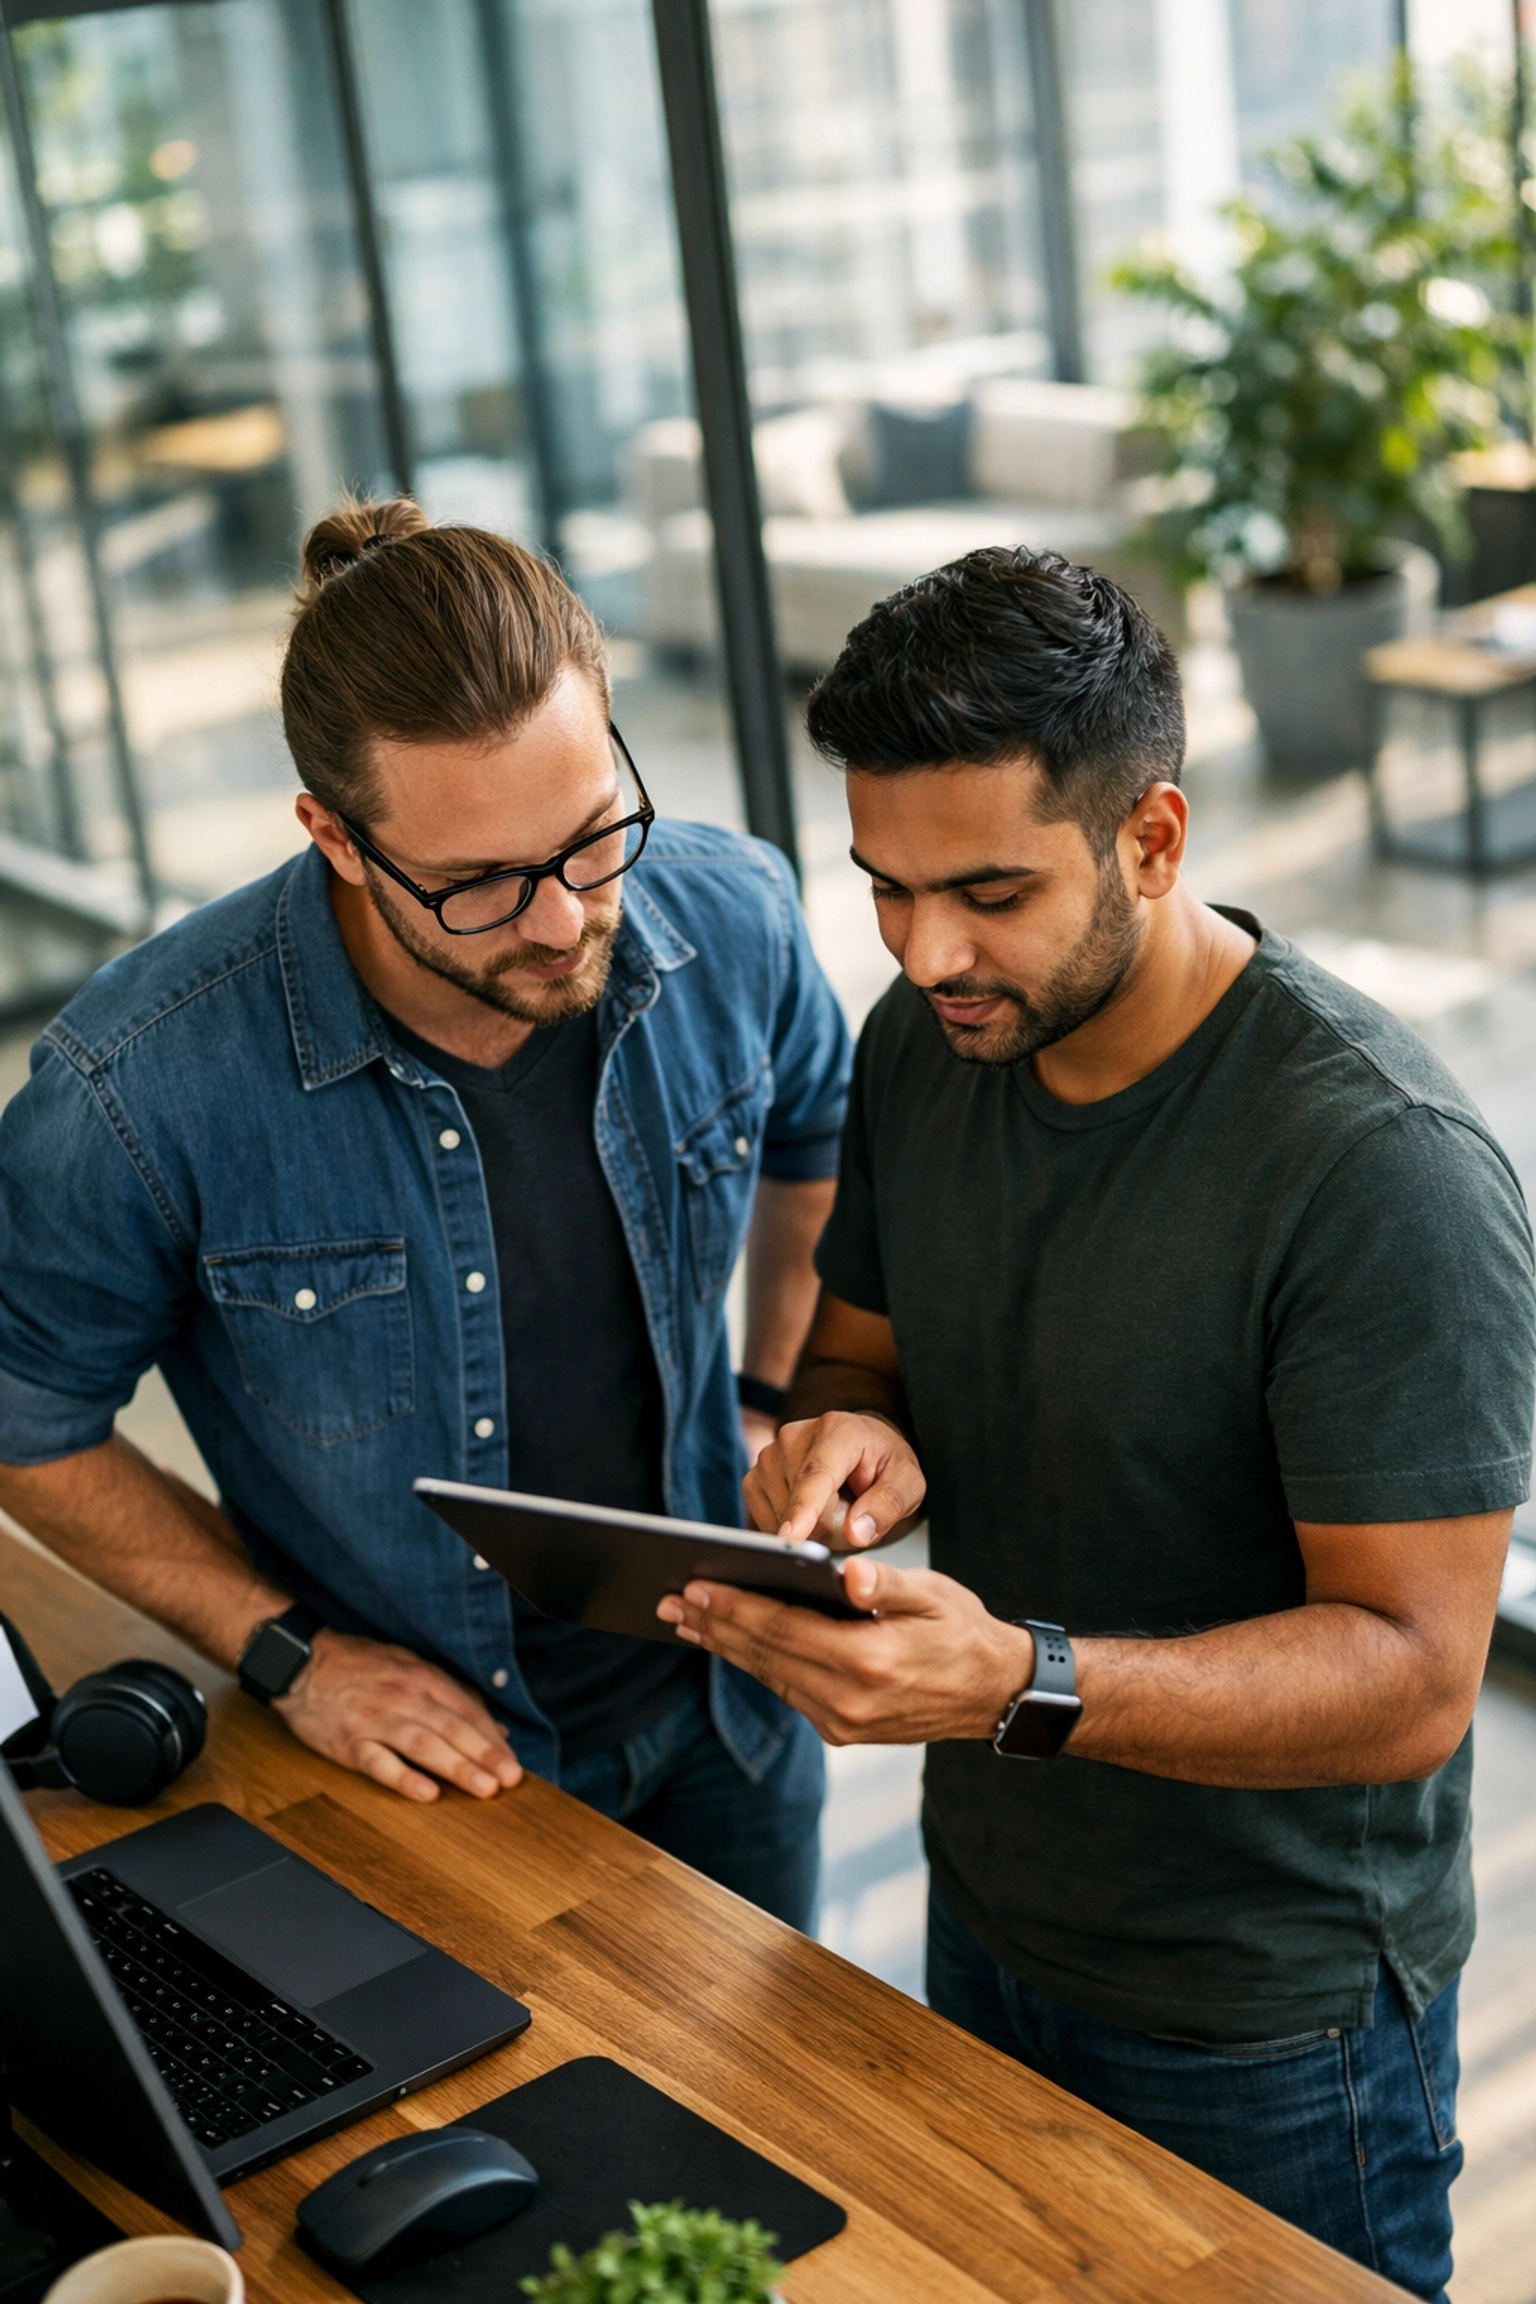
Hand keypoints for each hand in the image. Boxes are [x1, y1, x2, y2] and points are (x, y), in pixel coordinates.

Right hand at [276, 1630, 523, 1802]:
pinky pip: (379, 1762)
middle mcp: (404, 1697)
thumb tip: (495, 1728)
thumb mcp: (410, 1666)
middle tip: (510, 1780)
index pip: (467, 1711)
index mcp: (422, 1677)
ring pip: (424, 1745)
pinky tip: (427, 1793)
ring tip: (483, 1789)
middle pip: (452, 1728)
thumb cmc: (360, 1666)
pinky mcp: (348, 1742)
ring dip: (457, 1767)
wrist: (302, 1662)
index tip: (513, 1763)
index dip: (493, 1739)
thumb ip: (452, 1697)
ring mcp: (376, 1720)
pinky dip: (404, 1778)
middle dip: (485, 1756)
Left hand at [656, 1555, 1031, 1745]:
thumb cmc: (963, 1631)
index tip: (695, 1585)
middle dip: (714, 1625)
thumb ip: (886, 1583)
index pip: (782, 1629)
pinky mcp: (843, 1732)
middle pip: (764, 1656)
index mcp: (868, 1661)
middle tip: (670, 1600)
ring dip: (726, 1647)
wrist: (994, 1694)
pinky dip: (757, 1665)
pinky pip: (788, 1691)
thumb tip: (847, 1573)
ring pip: (770, 1677)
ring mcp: (844, 1723)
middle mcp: (848, 1701)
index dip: (735, 1606)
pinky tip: (733, 1644)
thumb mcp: (933, 1594)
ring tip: (689, 1620)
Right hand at [743, 1411, 925, 1548]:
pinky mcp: (753, 1477)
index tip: (791, 1537)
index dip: (804, 1507)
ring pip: (783, 1518)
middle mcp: (794, 1436)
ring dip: (810, 1528)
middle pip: (803, 1505)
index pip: (818, 1473)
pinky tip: (809, 1513)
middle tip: (852, 1510)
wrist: (861, 1451)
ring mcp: (769, 1456)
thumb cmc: (884, 1467)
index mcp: (839, 1430)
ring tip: (832, 1506)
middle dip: (829, 1525)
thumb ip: (888, 1504)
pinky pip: (765, 1521)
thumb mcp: (908, 1483)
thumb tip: (857, 1532)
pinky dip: (790, 1528)